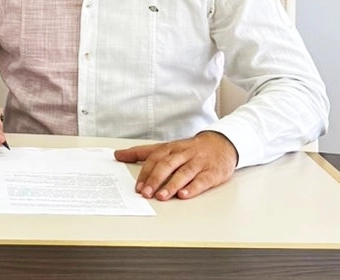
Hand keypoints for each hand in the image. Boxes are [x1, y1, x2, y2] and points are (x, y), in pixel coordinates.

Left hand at [113, 131, 237, 200]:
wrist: (221, 144)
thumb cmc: (189, 149)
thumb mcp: (166, 147)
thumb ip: (142, 152)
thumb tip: (118, 155)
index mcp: (171, 148)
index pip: (155, 159)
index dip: (146, 173)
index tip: (137, 187)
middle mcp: (183, 154)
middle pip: (167, 165)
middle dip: (155, 179)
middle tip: (146, 193)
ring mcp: (198, 163)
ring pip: (184, 172)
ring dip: (171, 185)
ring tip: (161, 197)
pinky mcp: (212, 172)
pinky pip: (202, 180)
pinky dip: (192, 188)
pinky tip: (184, 195)